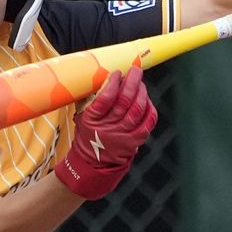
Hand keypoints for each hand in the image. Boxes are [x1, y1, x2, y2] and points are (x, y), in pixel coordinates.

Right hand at [54, 66, 157, 199]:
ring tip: (140, 83)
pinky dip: (150, 109)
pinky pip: (147, 123)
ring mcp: (123, 136)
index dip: (113, 83)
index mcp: (91, 120)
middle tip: (135, 70)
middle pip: (124, 101)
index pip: (105, 98)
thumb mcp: (81, 115)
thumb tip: (105, 76)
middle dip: (132, 82)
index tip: (117, 73)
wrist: (93, 161)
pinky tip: (147, 100)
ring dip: (141, 93)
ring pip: (137, 110)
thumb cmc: (88, 132)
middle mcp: (108, 128)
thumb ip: (91, 97)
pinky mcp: (134, 141)